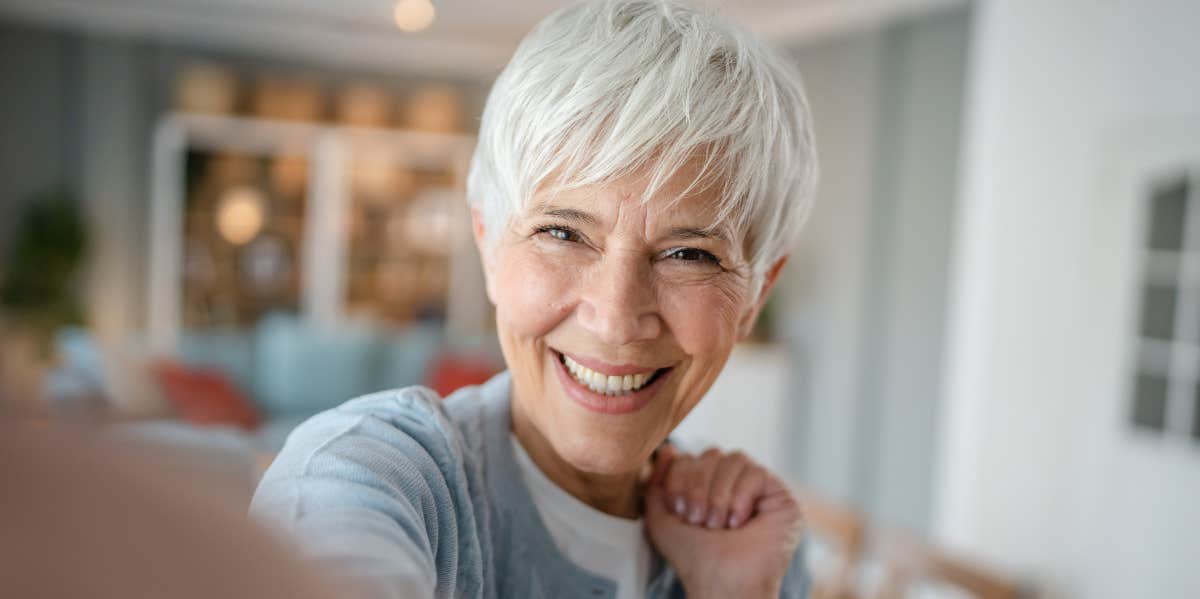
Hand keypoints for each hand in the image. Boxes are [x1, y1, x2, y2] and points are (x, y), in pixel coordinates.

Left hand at [643, 445, 803, 598]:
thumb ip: (656, 484)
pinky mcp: (780, 497)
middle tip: (700, 520)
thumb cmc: (694, 558)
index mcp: (707, 486)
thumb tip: (668, 450)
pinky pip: (757, 472)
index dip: (682, 478)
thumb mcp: (661, 519)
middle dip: (700, 487)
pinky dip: (741, 496)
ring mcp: (757, 489)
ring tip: (719, 524)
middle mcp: (733, 484)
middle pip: (712, 454)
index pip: (693, 456)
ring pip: (735, 459)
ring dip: (720, 495)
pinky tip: (739, 522)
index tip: (681, 510)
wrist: (721, 583)